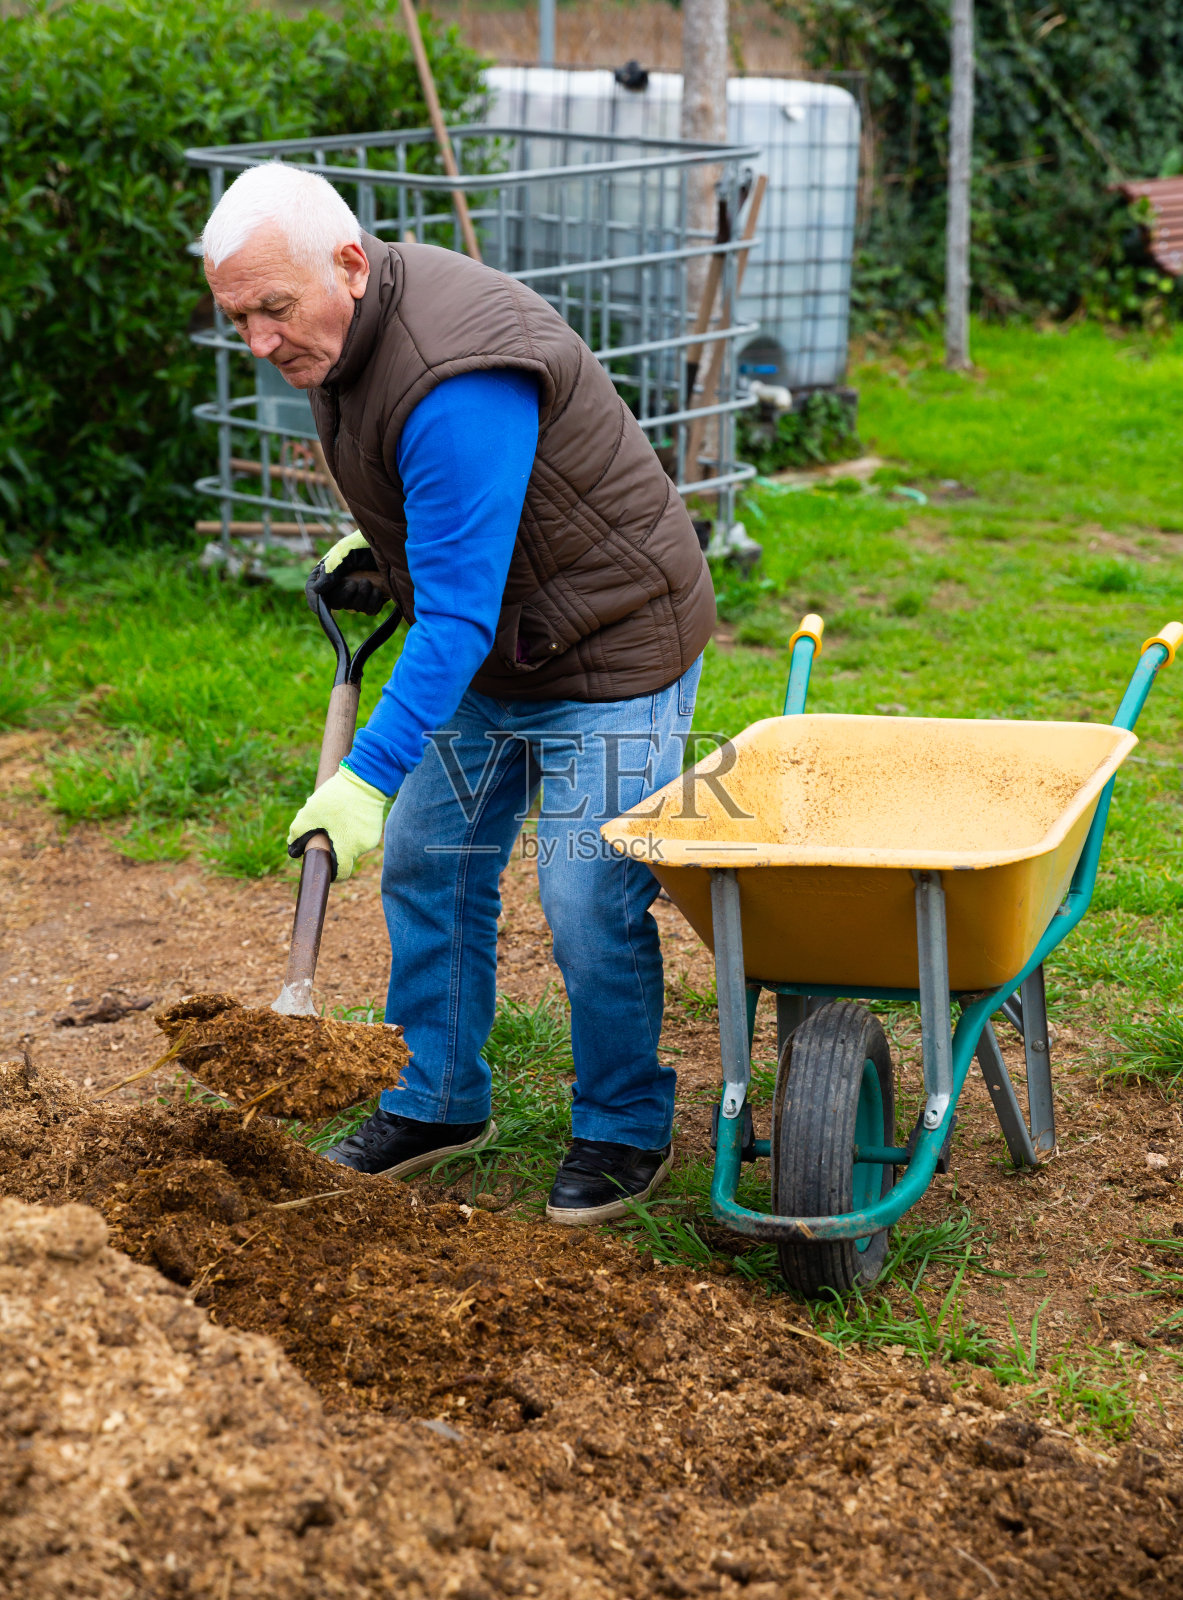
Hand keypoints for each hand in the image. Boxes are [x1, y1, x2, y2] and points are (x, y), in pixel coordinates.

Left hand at [287, 766, 386, 881]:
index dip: (331, 872)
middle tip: (323, 828)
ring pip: (352, 844)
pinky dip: (352, 828)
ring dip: (342, 835)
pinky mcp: (376, 826)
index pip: (341, 874)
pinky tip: (346, 811)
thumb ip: (297, 833)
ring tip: (334, 815)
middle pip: (345, 856)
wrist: (366, 777)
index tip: (323, 863)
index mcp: (347, 848)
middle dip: (333, 846)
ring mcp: (372, 837)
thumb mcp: (310, 813)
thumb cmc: (337, 797)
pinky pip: (360, 834)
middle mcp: (363, 847)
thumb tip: (292, 848)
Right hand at [310, 530, 391, 614]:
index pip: (314, 592)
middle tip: (355, 582)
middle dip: (346, 595)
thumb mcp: (343, 554)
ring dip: (362, 595)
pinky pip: (369, 610)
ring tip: (368, 581)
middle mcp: (339, 586)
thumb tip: (316, 590)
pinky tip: (377, 589)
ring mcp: (356, 594)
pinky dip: (374, 601)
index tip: (320, 609)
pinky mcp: (371, 599)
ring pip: (354, 608)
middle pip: (335, 604)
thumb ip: (330, 571)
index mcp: (326, 573)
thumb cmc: (362, 544)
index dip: (314, 602)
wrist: (388, 544)